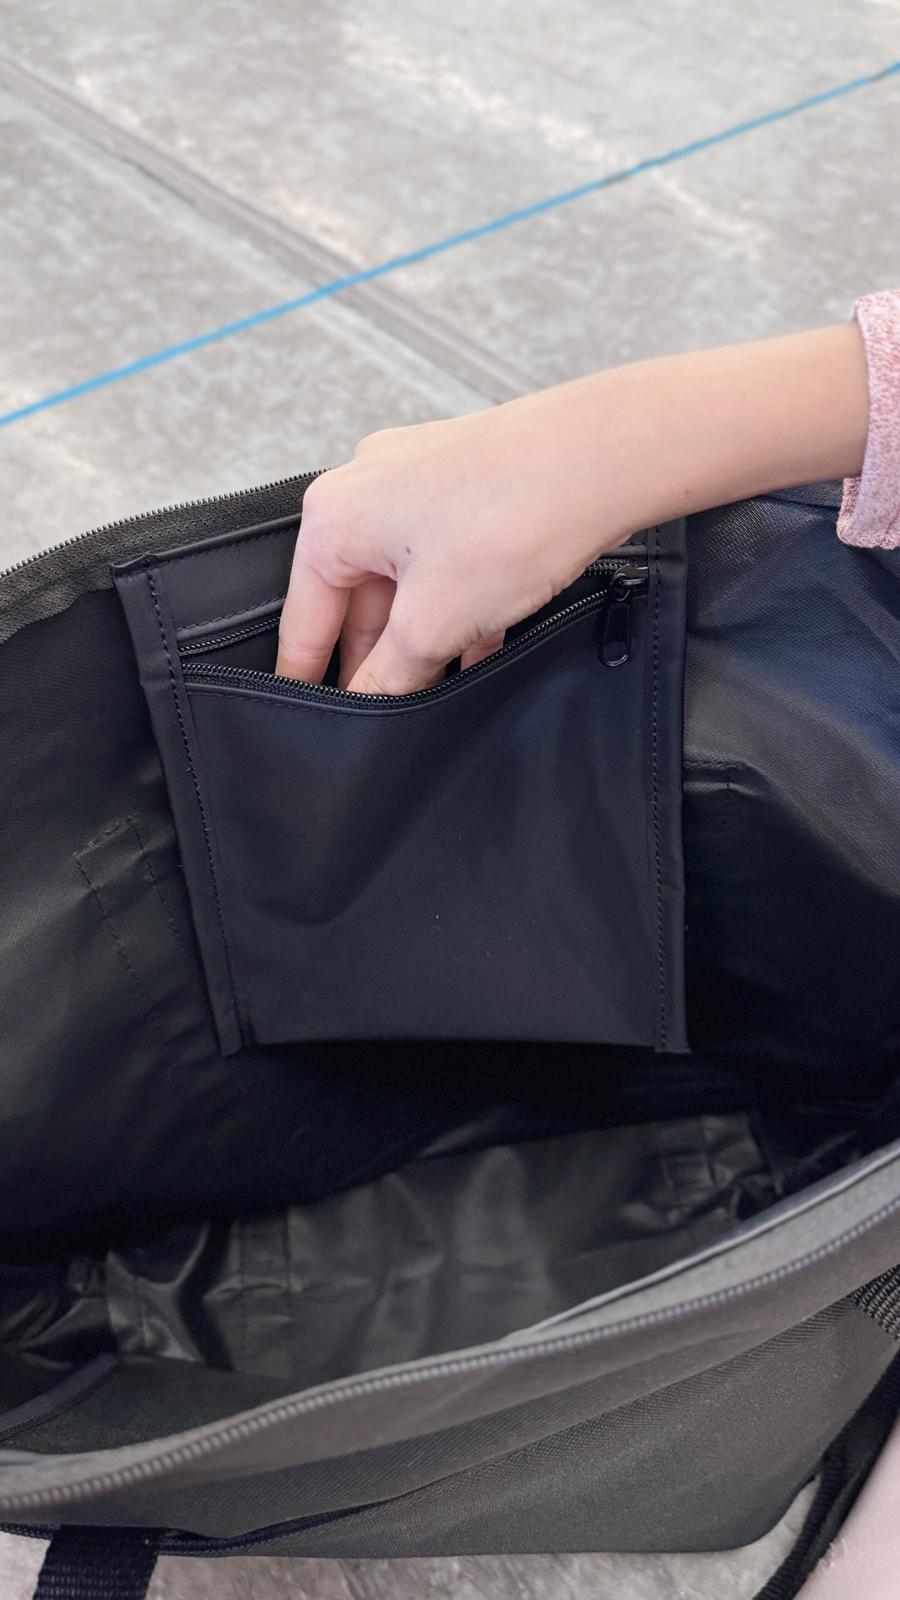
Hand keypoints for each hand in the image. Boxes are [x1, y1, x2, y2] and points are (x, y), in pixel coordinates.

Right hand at [275, 325, 867, 692]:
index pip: (304, 619)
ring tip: (442, 689)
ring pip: (405, 580)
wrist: (605, 457)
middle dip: (378, 657)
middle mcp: (367, 488)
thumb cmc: (513, 517)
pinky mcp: (468, 481)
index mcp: (334, 518)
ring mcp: (419, 479)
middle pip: (355, 599)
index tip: (311, 721)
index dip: (307, 678)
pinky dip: (456, 603)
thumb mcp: (435, 622)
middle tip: (390, 715)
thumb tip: (369, 704)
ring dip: (423, 635)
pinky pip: (445, 557)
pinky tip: (482, 646)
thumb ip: (391, 673)